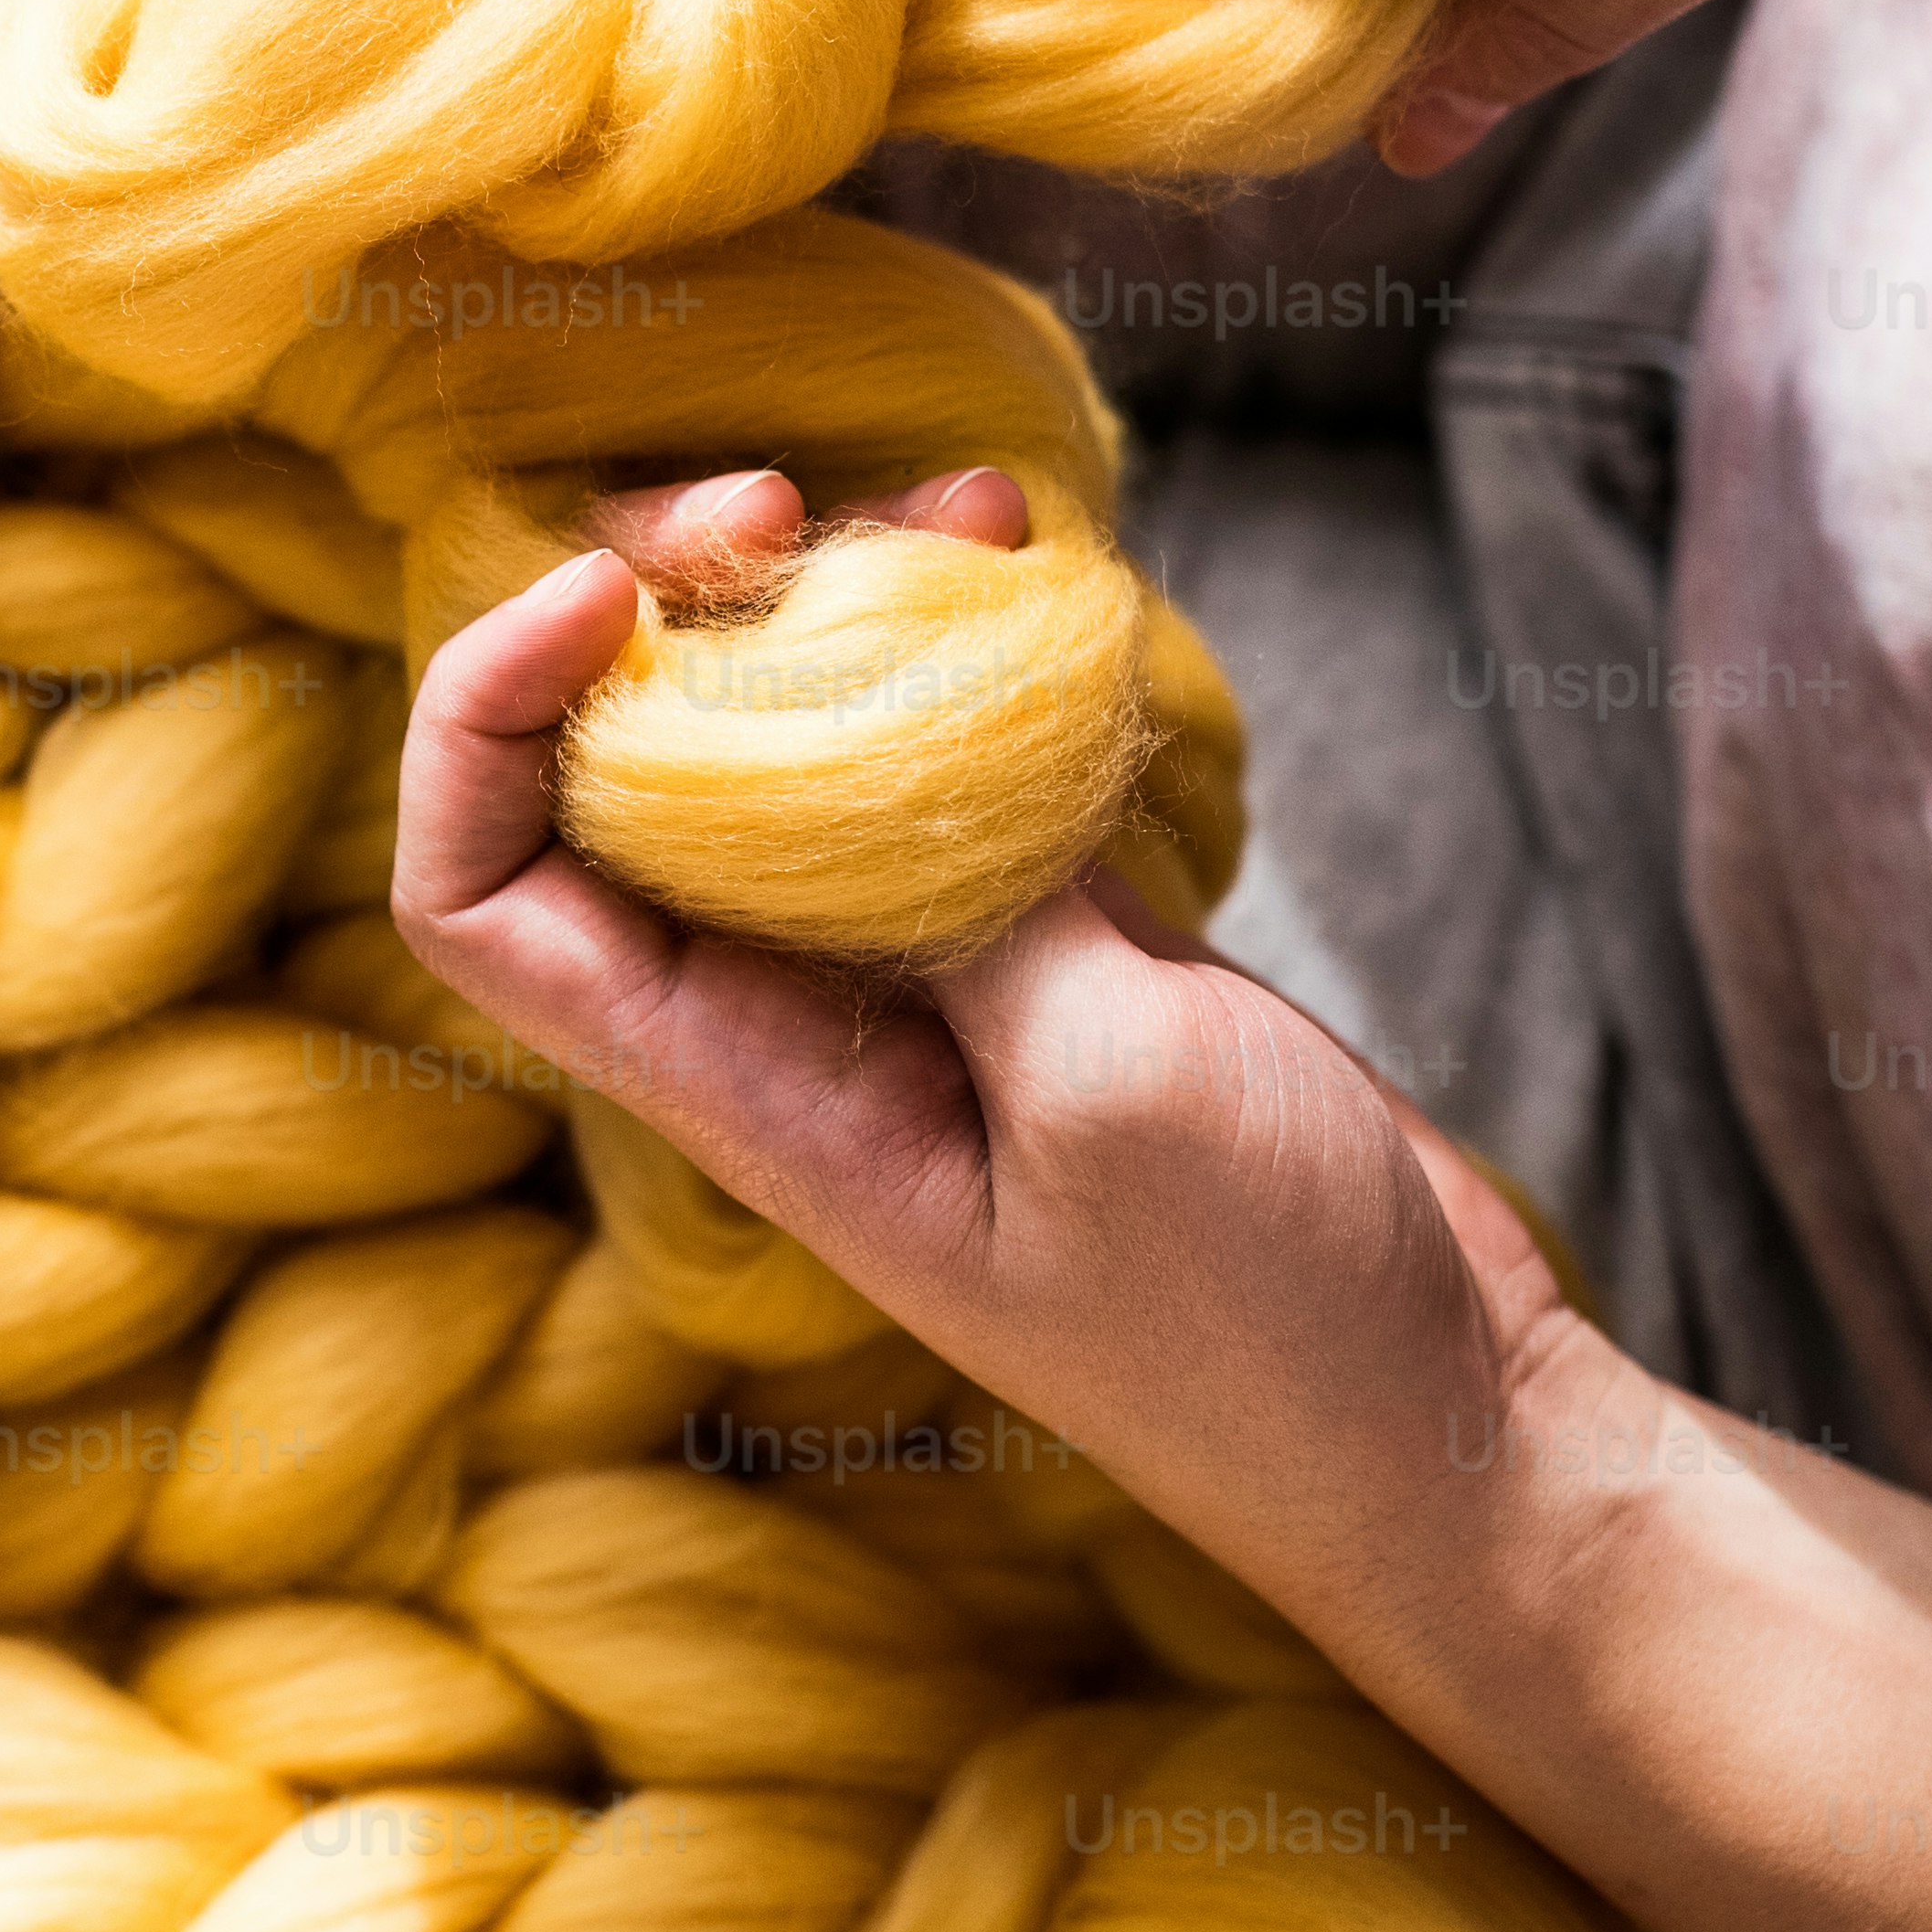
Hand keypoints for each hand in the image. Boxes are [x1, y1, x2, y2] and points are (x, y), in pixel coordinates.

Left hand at [397, 480, 1931, 1931]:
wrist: (1452, 1433)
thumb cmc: (1267, 1317)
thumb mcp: (1107, 1080)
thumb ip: (966, 884)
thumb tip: (884, 694)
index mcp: (736, 1090)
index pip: (479, 897)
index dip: (479, 726)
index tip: (601, 596)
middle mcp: (786, 1022)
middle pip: (610, 770)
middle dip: (659, 600)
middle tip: (784, 500)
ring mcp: (918, 974)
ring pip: (784, 736)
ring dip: (830, 589)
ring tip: (951, 498)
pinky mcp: (1050, 939)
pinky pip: (947, 750)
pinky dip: (969, 636)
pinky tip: (1030, 545)